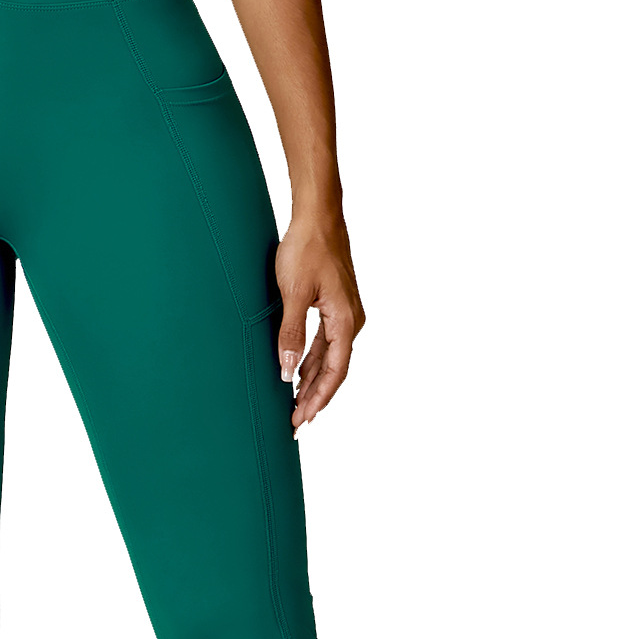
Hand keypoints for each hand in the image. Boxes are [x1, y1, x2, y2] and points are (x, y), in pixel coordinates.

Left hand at [274, 212, 365, 432]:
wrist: (318, 216)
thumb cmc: (307, 249)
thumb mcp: (293, 295)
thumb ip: (291, 336)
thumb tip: (288, 373)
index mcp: (345, 321)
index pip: (335, 372)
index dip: (318, 399)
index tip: (301, 419)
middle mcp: (351, 321)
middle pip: (334, 370)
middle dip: (314, 398)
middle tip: (295, 423)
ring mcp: (344, 313)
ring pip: (329, 358)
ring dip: (312, 382)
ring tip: (295, 405)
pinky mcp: (335, 306)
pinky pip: (325, 343)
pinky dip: (312, 361)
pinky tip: (299, 374)